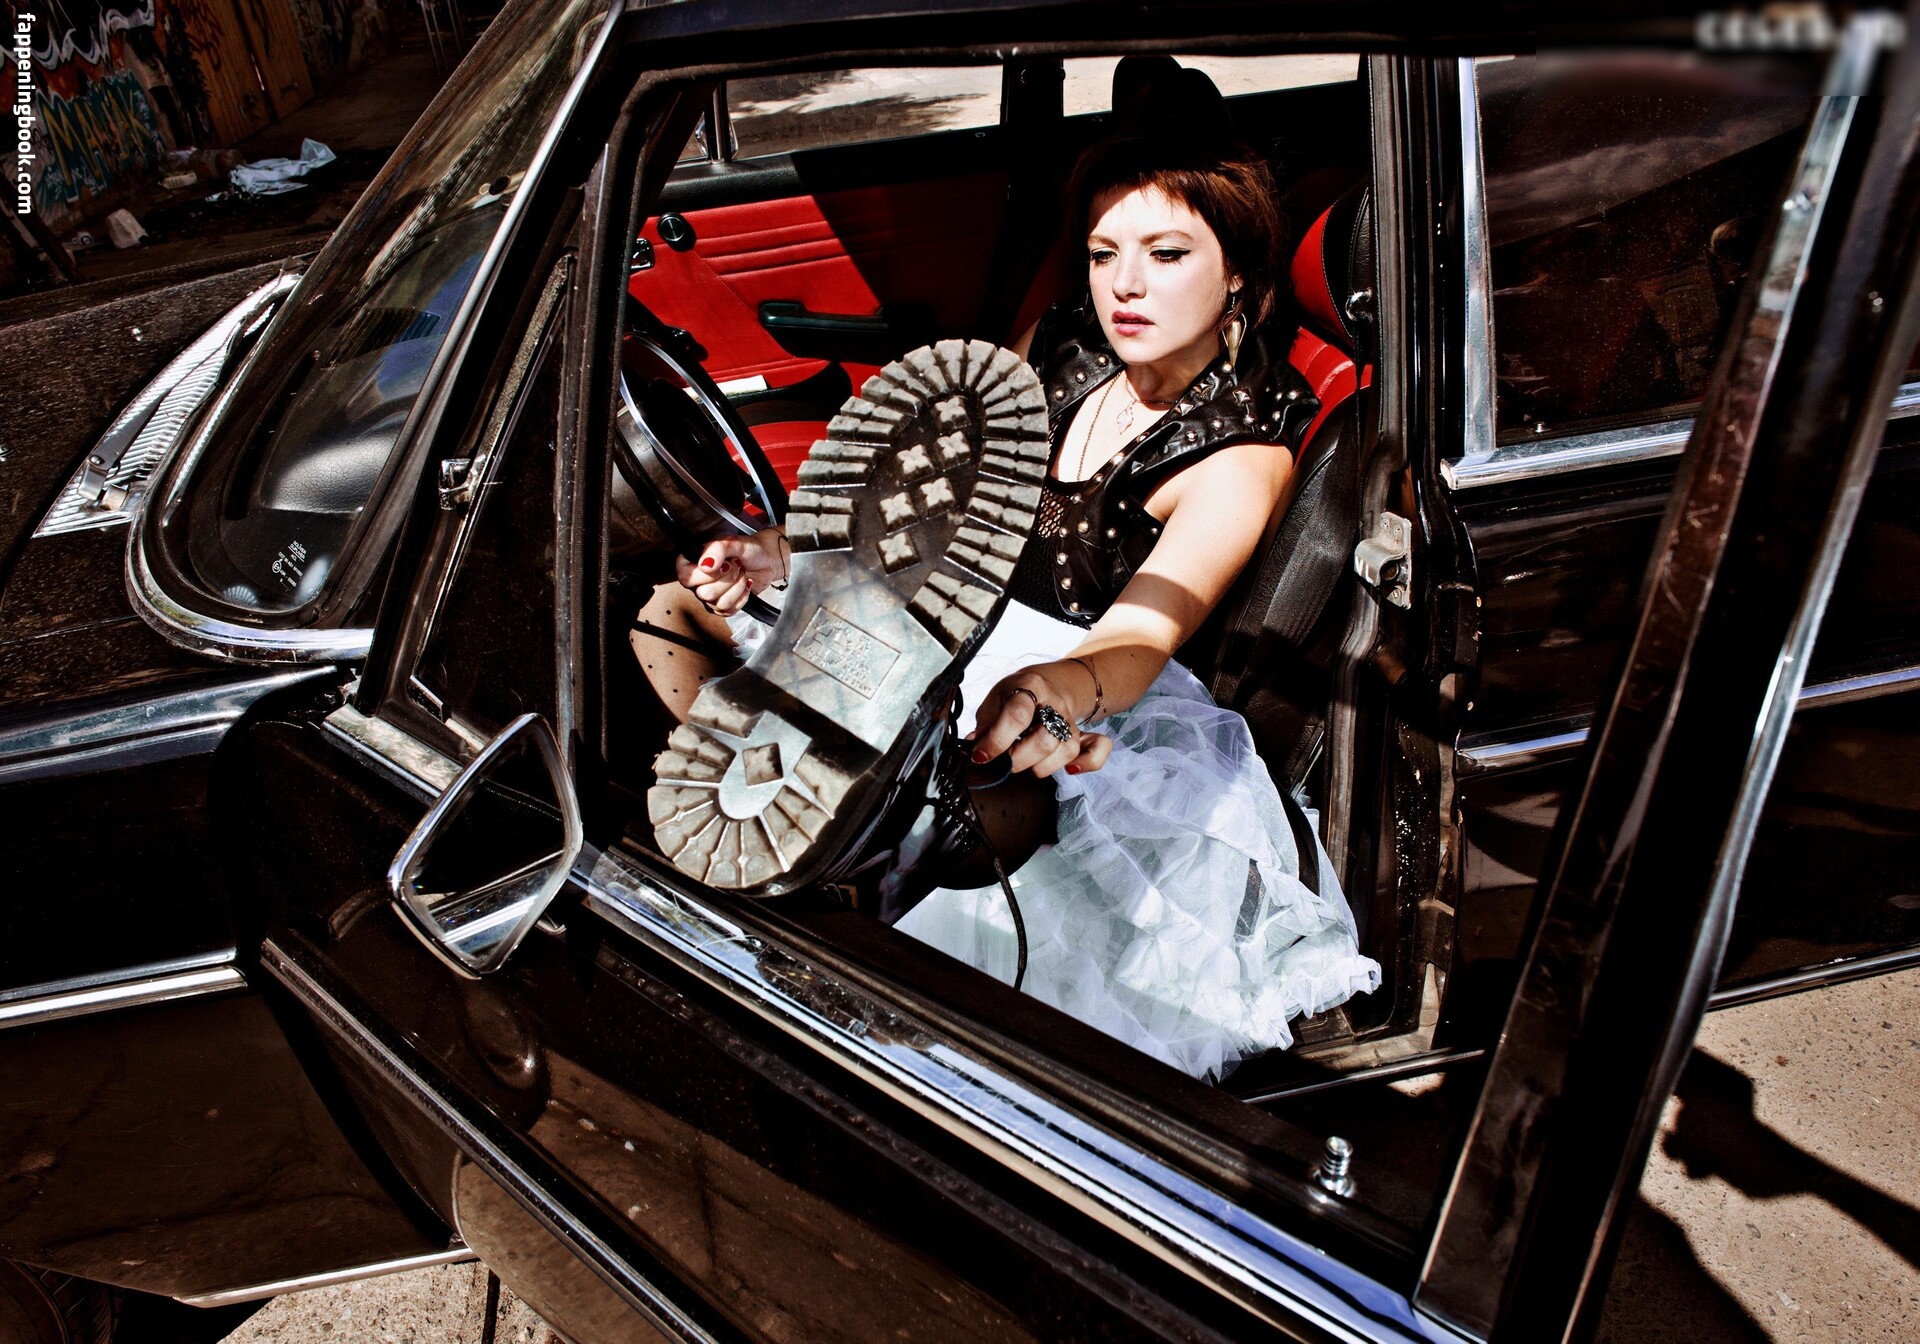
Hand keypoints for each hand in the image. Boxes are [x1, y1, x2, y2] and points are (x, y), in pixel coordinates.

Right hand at [676, 528, 787, 615]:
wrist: (766, 560)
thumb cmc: (748, 548)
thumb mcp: (732, 542)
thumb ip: (717, 549)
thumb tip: (706, 565)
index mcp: (694, 562)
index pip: (686, 576)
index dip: (706, 574)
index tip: (724, 564)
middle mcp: (699, 581)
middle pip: (703, 593)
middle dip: (727, 579)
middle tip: (736, 566)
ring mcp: (711, 595)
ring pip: (717, 604)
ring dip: (736, 587)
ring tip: (742, 574)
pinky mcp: (724, 605)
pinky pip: (729, 611)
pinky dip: (742, 597)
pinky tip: (745, 585)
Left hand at [967, 664, 1113, 778]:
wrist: (1051, 682)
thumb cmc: (1017, 694)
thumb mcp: (996, 698)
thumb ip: (986, 722)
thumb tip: (976, 746)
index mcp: (1030, 686)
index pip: (1017, 715)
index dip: (996, 740)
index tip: (980, 756)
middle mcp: (1055, 703)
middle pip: (1046, 738)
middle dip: (1019, 759)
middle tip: (1003, 762)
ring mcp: (1071, 720)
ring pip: (1067, 749)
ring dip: (1042, 766)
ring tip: (1025, 764)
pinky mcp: (1083, 734)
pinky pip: (1099, 748)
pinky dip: (1089, 762)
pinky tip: (1070, 770)